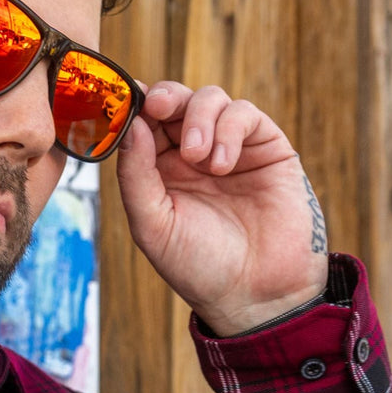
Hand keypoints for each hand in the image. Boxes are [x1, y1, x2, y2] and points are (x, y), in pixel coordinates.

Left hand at [114, 82, 329, 335]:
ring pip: (210, 99)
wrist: (255, 295)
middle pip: (174, 100)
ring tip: (197, 156)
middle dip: (165, 98)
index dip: (133, 106)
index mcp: (158, 168)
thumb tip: (131, 126)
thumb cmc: (199, 265)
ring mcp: (230, 147)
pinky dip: (229, 130)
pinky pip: (245, 115)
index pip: (143, 121)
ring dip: (198, 117)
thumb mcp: (152, 224)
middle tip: (159, 107)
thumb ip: (136, 175)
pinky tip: (222, 165)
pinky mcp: (266, 149)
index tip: (125, 100)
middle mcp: (191, 153)